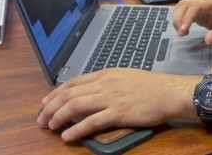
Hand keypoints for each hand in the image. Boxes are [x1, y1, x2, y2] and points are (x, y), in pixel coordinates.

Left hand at [37, 69, 193, 141]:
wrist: (169, 92)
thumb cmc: (152, 86)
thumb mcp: (126, 76)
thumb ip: (108, 82)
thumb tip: (91, 92)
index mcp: (107, 74)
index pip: (73, 82)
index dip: (55, 93)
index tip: (45, 103)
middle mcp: (106, 83)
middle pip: (70, 93)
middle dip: (51, 107)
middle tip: (42, 119)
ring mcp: (112, 97)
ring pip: (76, 105)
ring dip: (58, 117)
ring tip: (50, 127)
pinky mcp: (119, 112)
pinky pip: (91, 121)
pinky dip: (76, 129)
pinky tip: (68, 136)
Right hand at [174, 0, 211, 44]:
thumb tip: (207, 40)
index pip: (196, 5)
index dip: (187, 17)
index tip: (183, 30)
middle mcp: (208, 0)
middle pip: (187, 3)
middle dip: (180, 17)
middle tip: (180, 33)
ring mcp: (204, 5)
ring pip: (185, 6)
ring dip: (179, 18)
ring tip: (181, 32)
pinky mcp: (202, 12)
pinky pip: (188, 12)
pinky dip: (183, 20)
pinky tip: (184, 30)